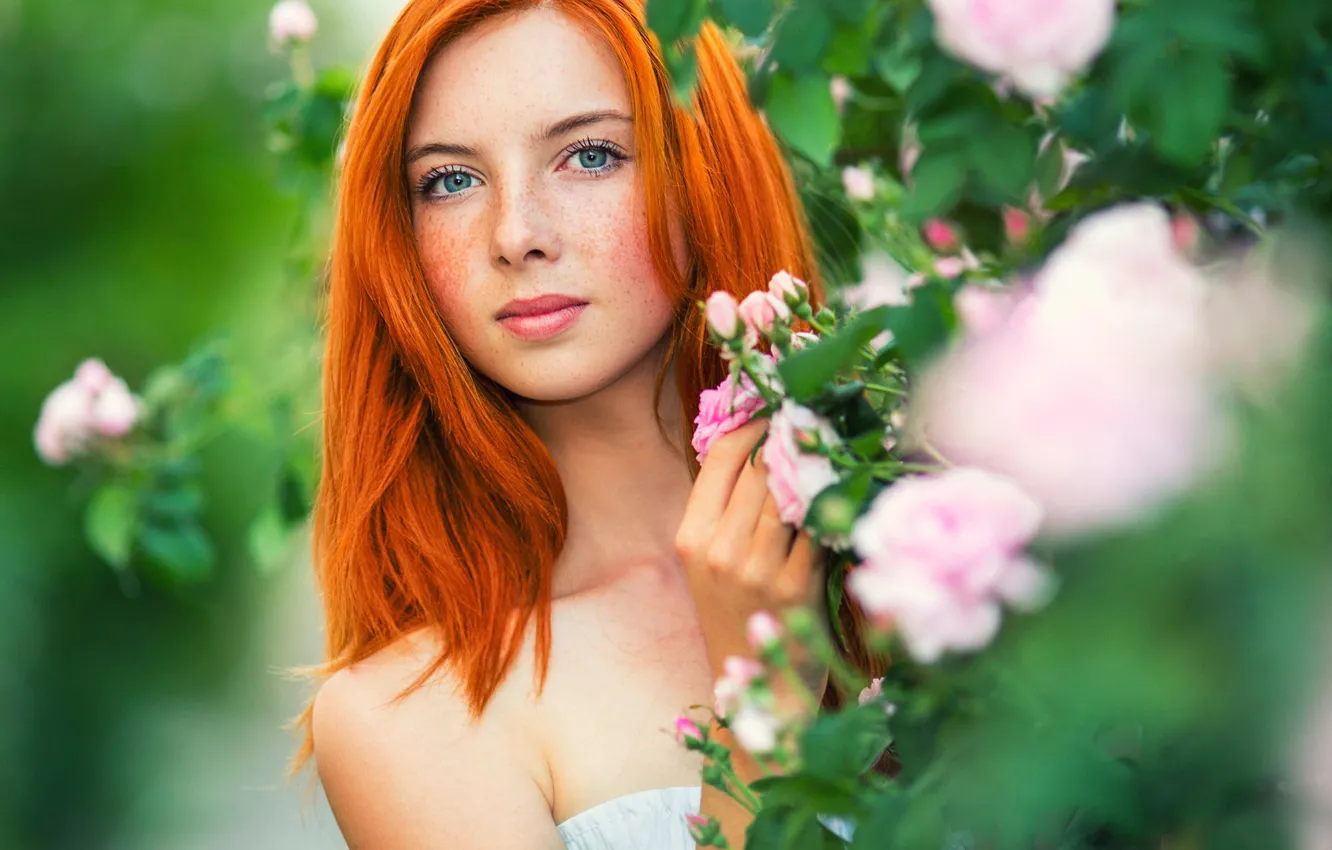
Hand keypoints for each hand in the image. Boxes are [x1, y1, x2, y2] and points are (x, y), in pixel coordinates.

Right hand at [675, 421, 823, 675]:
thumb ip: (727, 510)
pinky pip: (820, 526)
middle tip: (818, 416)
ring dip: (816, 464)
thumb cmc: (740, 616)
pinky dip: (834, 503)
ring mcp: (757, 568)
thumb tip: (759, 442)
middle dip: (792, 436)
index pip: (723, 456)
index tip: (780, 408)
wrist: (762, 689)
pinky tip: (847, 488)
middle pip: (761, 466)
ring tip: (836, 444)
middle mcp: (718, 550)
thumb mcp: (711, 564)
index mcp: (691, 537)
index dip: (755, 423)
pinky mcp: (797, 585)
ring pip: (791, 490)